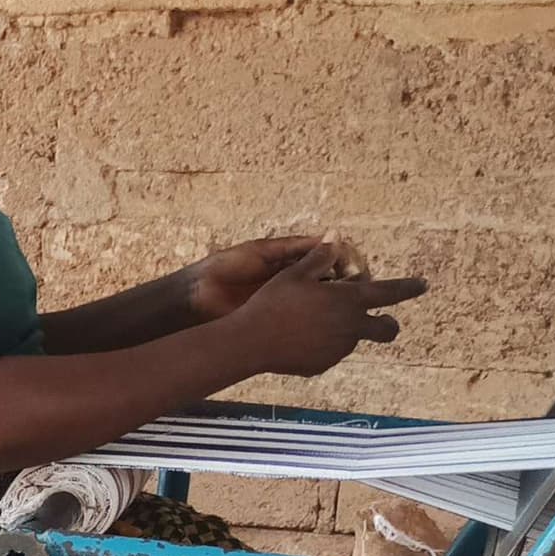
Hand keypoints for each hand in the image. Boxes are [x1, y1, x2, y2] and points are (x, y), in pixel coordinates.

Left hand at [184, 233, 356, 321]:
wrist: (197, 297)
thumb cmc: (223, 268)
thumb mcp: (260, 251)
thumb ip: (293, 246)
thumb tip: (331, 235)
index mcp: (288, 261)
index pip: (326, 257)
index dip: (341, 259)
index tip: (353, 262)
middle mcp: (292, 282)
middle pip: (330, 280)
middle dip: (345, 281)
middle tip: (357, 284)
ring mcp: (287, 302)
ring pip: (322, 301)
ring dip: (337, 301)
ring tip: (349, 302)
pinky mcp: (280, 319)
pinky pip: (306, 320)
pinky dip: (320, 319)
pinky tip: (331, 319)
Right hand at [234, 247, 422, 377]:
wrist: (251, 342)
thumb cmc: (273, 302)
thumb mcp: (295, 273)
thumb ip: (320, 257)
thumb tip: (335, 240)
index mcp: (349, 300)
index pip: (391, 293)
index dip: (409, 287)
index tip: (422, 285)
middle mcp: (351, 327)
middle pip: (387, 329)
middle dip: (389, 323)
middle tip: (383, 319)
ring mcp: (338, 349)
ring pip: (354, 338)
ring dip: (346, 330)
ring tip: (313, 322)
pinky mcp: (322, 364)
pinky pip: (330, 352)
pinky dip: (323, 344)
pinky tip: (298, 337)